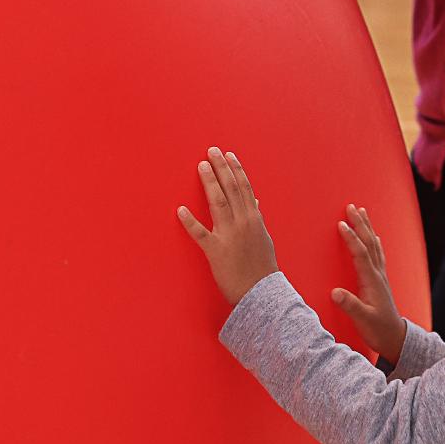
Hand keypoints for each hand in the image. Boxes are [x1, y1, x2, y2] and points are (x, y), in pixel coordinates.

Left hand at [179, 148, 278, 305]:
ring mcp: (229, 236)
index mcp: (254, 219)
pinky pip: (200, 234)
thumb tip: (255, 202)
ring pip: (218, 203)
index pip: (244, 187)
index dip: (235, 169)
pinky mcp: (216, 251)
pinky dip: (190, 222)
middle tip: (212, 150)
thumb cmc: (262, 267)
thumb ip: (257, 218)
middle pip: (231, 188)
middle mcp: (243, 223)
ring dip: (209, 182)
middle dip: (221, 167)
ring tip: (201, 166)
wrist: (262, 293)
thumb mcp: (264, 238)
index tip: (228, 155)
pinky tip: (180, 209)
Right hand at [329, 205, 407, 364]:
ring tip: (362, 212)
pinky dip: (374, 241)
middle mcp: (378, 275)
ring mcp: (380, 276)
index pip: (360, 254)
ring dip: (367, 227)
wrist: (395, 339)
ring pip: (374, 245)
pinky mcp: (380, 281)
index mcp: (372, 281)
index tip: (341, 223)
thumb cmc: (378, 330)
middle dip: (360, 224)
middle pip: (369, 243)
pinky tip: (374, 236)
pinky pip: (377, 254)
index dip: (351, 238)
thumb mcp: (363, 320)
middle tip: (351, 206)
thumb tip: (335, 292)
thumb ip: (350, 306)